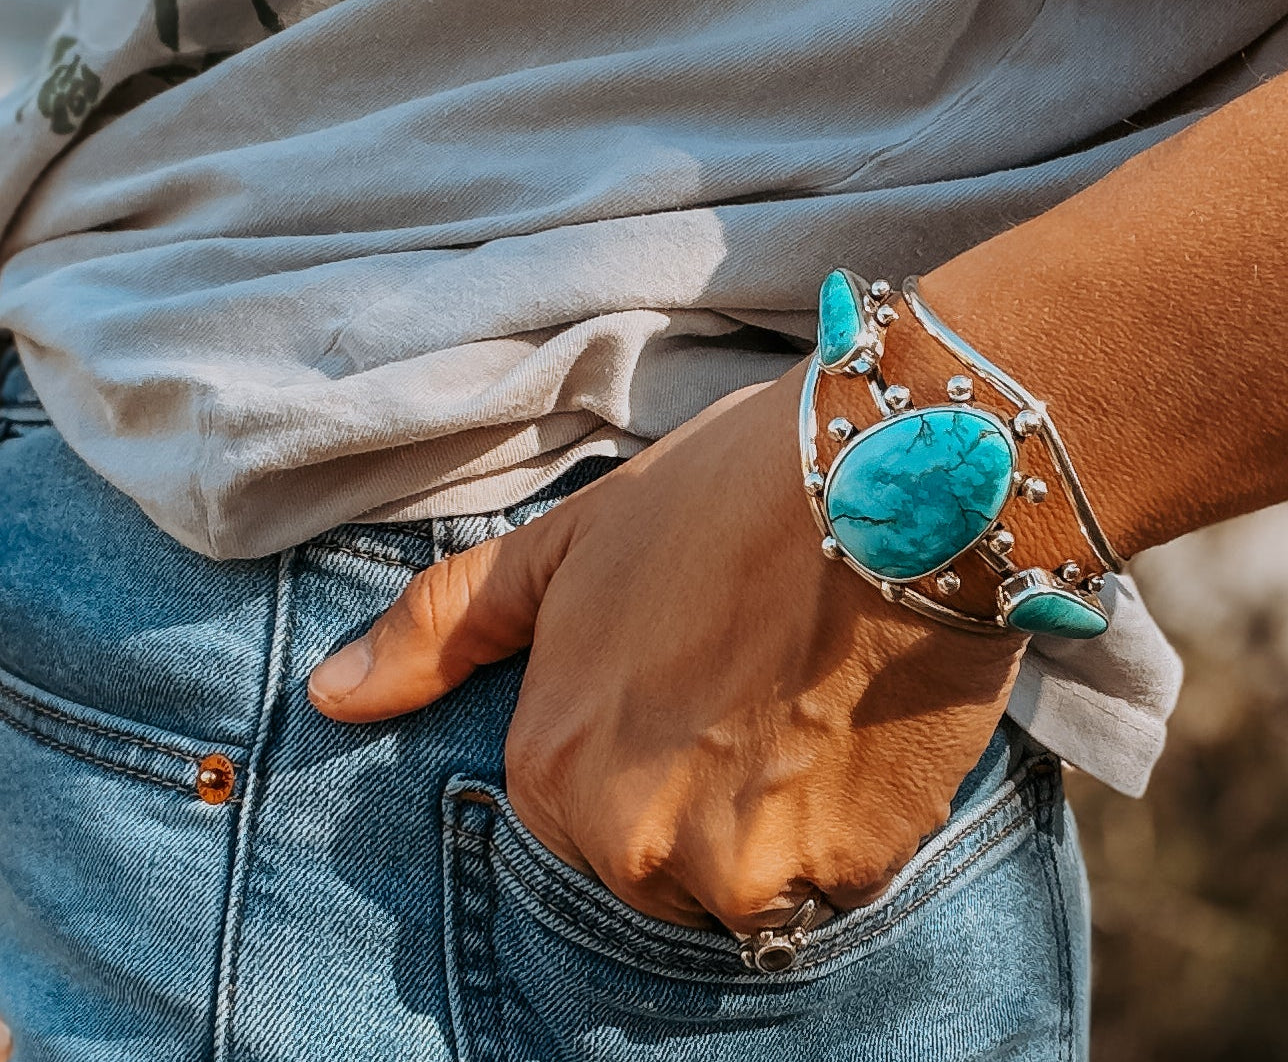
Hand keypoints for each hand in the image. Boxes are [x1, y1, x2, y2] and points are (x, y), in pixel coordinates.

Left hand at [308, 360, 1024, 932]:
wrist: (886, 479)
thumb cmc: (717, 500)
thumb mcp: (564, 546)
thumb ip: (441, 629)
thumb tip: (327, 695)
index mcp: (557, 773)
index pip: (574, 819)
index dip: (637, 749)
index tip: (687, 686)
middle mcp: (638, 845)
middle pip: (659, 863)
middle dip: (699, 799)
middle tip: (752, 693)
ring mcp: (750, 870)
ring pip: (750, 881)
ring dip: (777, 819)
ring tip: (808, 704)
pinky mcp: (853, 870)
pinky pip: (837, 877)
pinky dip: (850, 821)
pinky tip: (859, 724)